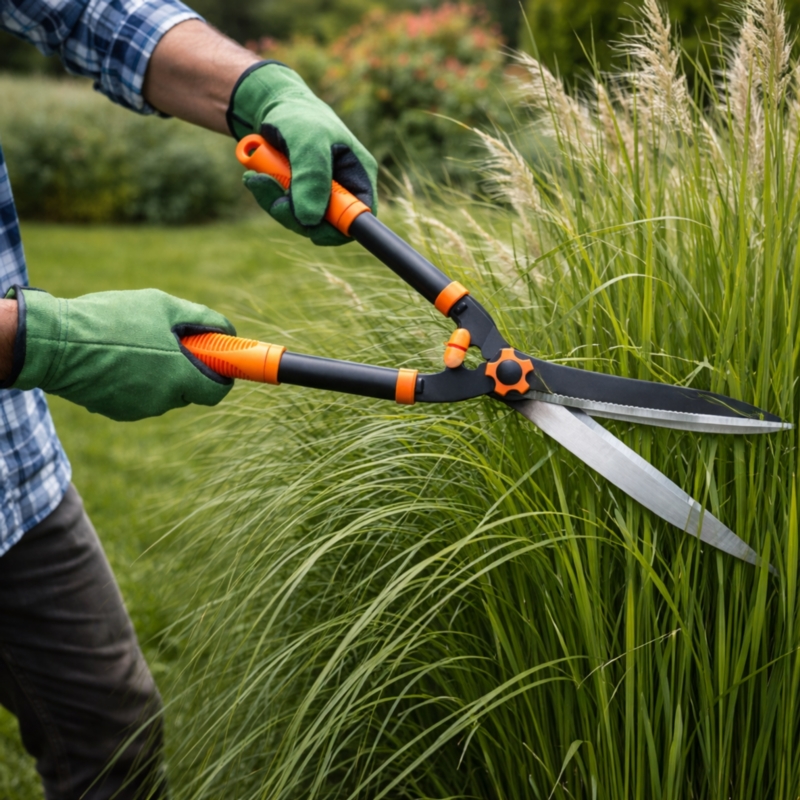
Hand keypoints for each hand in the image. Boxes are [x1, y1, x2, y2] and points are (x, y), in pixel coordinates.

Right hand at [3, 287, 234, 420]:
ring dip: (159, 372)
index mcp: (180, 377)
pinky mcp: (117, 411)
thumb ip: (201, 319)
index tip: (217, 359)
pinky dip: (135, 379)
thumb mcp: (163, 307)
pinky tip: (116, 358)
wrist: (56, 344)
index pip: (217, 391)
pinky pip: (138, 395)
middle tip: (170, 341)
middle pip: (190, 389)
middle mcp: (164, 400)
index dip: (221, 374)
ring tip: (136, 343)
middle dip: (187, 368)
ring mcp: (139, 409)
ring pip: (164, 392)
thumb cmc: (113, 320)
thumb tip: (226, 331)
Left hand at [228, 62, 377, 245]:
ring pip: (301, 220)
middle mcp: (342, 187)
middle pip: (328, 225)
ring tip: (257, 178)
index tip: (313, 227)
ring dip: (275, 203)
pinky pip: (284, 210)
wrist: (268, 103)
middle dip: (297, 216)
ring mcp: (318, 192)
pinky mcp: (297, 193)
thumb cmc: (298, 115)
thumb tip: (310, 220)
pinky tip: (255, 177)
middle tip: (275, 200)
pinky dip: (267, 196)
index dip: (340, 229)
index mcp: (357, 173)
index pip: (360, 215)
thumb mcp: (307, 141)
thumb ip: (311, 179)